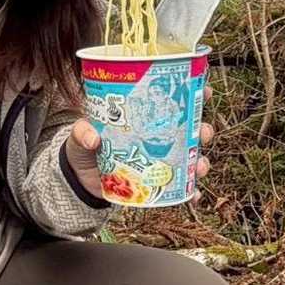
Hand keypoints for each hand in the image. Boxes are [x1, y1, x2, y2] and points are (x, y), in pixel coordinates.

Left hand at [65, 97, 214, 200]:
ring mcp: (159, 158)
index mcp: (143, 117)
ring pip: (189, 157)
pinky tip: (193, 195)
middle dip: (203, 129)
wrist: (80, 179)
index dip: (191, 93)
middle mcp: (157, 136)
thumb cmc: (84, 147)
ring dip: (201, 160)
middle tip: (204, 132)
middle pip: (189, 129)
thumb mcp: (80, 135)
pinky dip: (188, 191)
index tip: (203, 90)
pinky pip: (178, 186)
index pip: (171, 101)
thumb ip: (82, 132)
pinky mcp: (156, 180)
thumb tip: (92, 139)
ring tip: (200, 165)